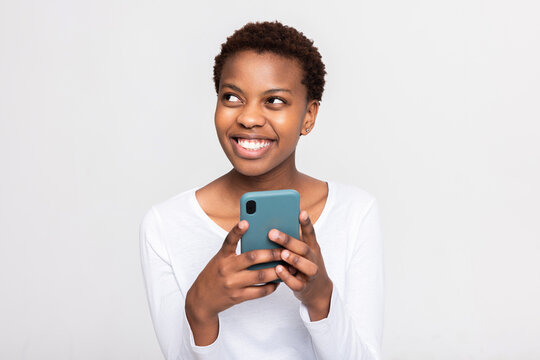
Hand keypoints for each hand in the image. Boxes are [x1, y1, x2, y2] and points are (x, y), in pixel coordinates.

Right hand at [185, 220, 280, 344]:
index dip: (237, 231)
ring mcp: (232, 284)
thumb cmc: (215, 274)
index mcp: (222, 256)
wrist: (202, 300)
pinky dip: (271, 286)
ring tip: (288, 266)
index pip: (229, 240)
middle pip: (253, 258)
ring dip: (276, 271)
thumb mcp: (220, 260)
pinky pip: (259, 292)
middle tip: (285, 250)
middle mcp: (226, 269)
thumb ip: (235, 252)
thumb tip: (260, 243)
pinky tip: (279, 281)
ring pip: (260, 276)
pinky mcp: (238, 297)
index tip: (245, 222)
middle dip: (272, 254)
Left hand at [269, 211, 332, 320]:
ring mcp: (310, 274)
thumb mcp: (303, 252)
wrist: (318, 290)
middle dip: (288, 240)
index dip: (306, 223)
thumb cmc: (305, 265)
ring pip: (306, 266)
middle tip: (272, 233)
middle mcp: (313, 259)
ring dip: (294, 259)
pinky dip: (288, 277)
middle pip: (304, 248)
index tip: (301, 212)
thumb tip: (271, 228)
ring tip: (282, 253)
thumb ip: (292, 241)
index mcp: (312, 247)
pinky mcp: (304, 287)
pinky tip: (278, 270)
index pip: (310, 233)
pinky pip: (297, 283)